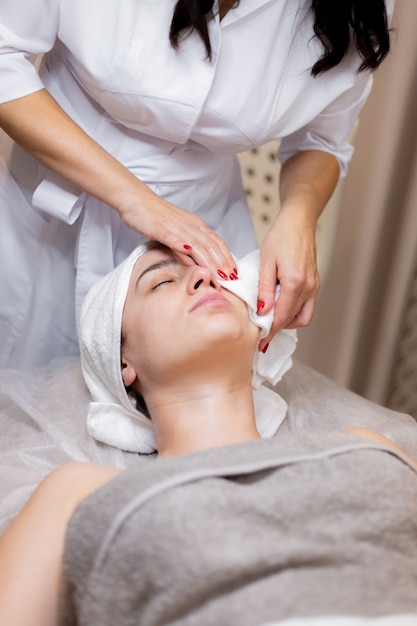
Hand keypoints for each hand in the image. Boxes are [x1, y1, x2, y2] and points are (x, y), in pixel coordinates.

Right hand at [118, 188, 237, 279]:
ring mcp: (178, 227)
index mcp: (194, 224)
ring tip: (220, 277)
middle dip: (224, 263)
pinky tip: (197, 265)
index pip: (216, 242)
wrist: (134, 198)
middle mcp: (191, 225)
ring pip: (201, 246)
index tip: (234, 272)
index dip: (227, 257)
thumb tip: (194, 264)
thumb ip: (184, 247)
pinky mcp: (164, 230)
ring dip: (212, 262)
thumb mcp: (173, 233)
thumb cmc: (151, 215)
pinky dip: (190, 254)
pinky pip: (180, 243)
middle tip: (233, 279)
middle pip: (213, 245)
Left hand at [257, 208, 319, 351]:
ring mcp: (314, 286)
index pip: (282, 316)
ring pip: (303, 317)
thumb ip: (264, 289)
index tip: (260, 342)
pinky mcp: (315, 283)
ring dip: (287, 321)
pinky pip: (307, 306)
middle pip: (293, 320)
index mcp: (295, 282)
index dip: (270, 331)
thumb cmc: (281, 236)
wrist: (299, 221)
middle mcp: (309, 287)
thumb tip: (262, 312)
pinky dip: (294, 312)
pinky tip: (279, 306)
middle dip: (278, 328)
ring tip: (270, 317)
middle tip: (262, 330)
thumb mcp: (265, 261)